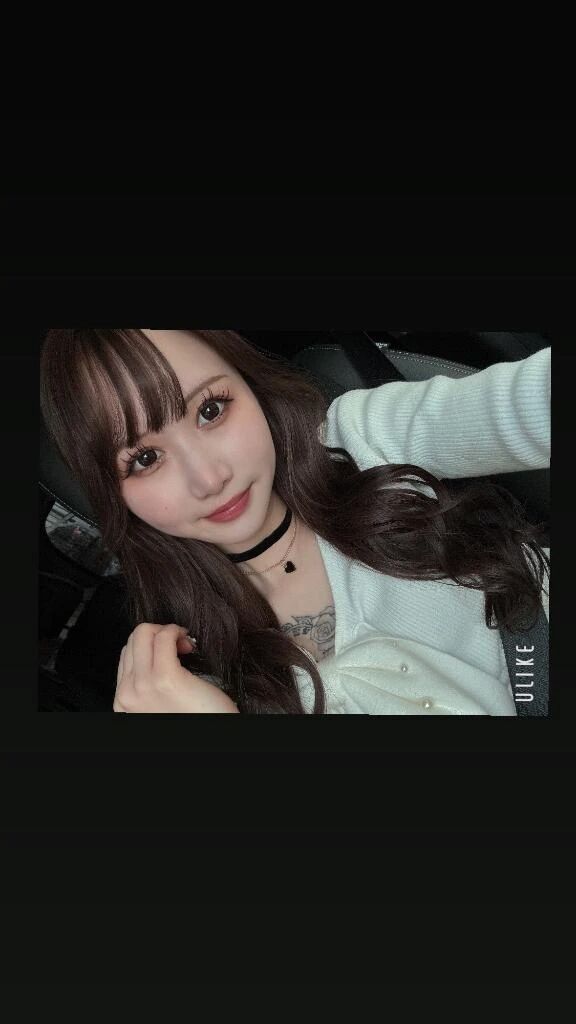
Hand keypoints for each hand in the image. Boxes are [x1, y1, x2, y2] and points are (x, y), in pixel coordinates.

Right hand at [113, 623, 238, 713]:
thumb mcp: (157, 701)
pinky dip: (175, 631)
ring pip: (143, 633)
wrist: (214, 737)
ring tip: (184, 645)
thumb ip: (147, 681)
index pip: (126, 654)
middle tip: (179, 645)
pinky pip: (163, 637)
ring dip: (166, 631)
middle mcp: (127, 693)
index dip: (149, 646)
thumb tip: (153, 650)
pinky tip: (188, 642)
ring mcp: (143, 686)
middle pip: (132, 640)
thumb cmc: (194, 718)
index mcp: (123, 700)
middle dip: (156, 634)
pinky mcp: (166, 678)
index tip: (169, 651)